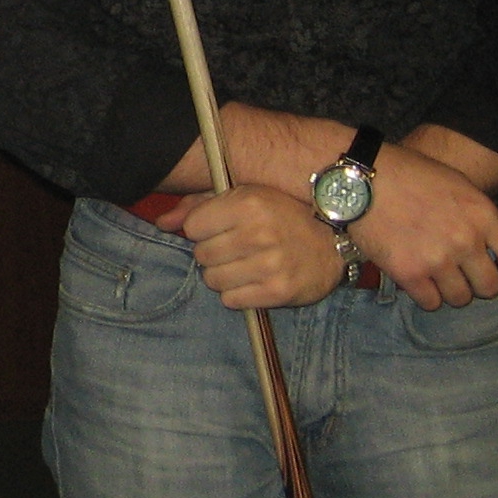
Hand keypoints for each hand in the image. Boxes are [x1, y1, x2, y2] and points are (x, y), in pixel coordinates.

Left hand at [164, 185, 345, 309]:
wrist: (334, 241)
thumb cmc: (283, 214)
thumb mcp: (245, 196)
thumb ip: (199, 206)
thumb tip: (163, 222)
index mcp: (250, 203)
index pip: (194, 227)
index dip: (203, 229)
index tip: (219, 229)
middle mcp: (259, 233)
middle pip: (201, 255)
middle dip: (212, 254)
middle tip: (235, 249)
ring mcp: (270, 264)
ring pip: (213, 280)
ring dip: (223, 276)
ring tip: (245, 265)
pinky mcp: (278, 292)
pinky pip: (231, 300)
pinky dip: (237, 294)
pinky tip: (254, 281)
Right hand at [350, 140, 497, 309]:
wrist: (360, 178)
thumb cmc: (407, 173)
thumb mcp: (456, 184)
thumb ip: (477, 215)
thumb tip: (488, 243)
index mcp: (482, 215)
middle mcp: (465, 240)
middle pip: (489, 287)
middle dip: (479, 285)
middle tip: (464, 277)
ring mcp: (437, 259)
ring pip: (459, 298)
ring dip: (451, 291)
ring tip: (437, 277)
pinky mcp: (408, 273)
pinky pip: (430, 302)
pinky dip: (426, 295)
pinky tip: (417, 281)